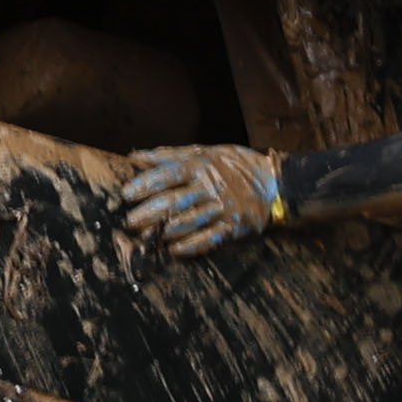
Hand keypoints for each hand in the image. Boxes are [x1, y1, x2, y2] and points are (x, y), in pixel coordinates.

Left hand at [120, 145, 284, 259]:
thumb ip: (169, 155)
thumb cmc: (235, 165)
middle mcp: (211, 187)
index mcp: (202, 166)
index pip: (168, 174)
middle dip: (149, 212)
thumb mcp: (205, 152)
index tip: (126, 194)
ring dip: (165, 231)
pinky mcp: (234, 227)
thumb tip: (135, 156)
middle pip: (174, 201)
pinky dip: (191, 245)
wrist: (275, 183)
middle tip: (129, 221)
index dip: (146, 184)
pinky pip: (210, 239)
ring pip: (189, 221)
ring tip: (146, 237)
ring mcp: (223, 208)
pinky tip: (174, 250)